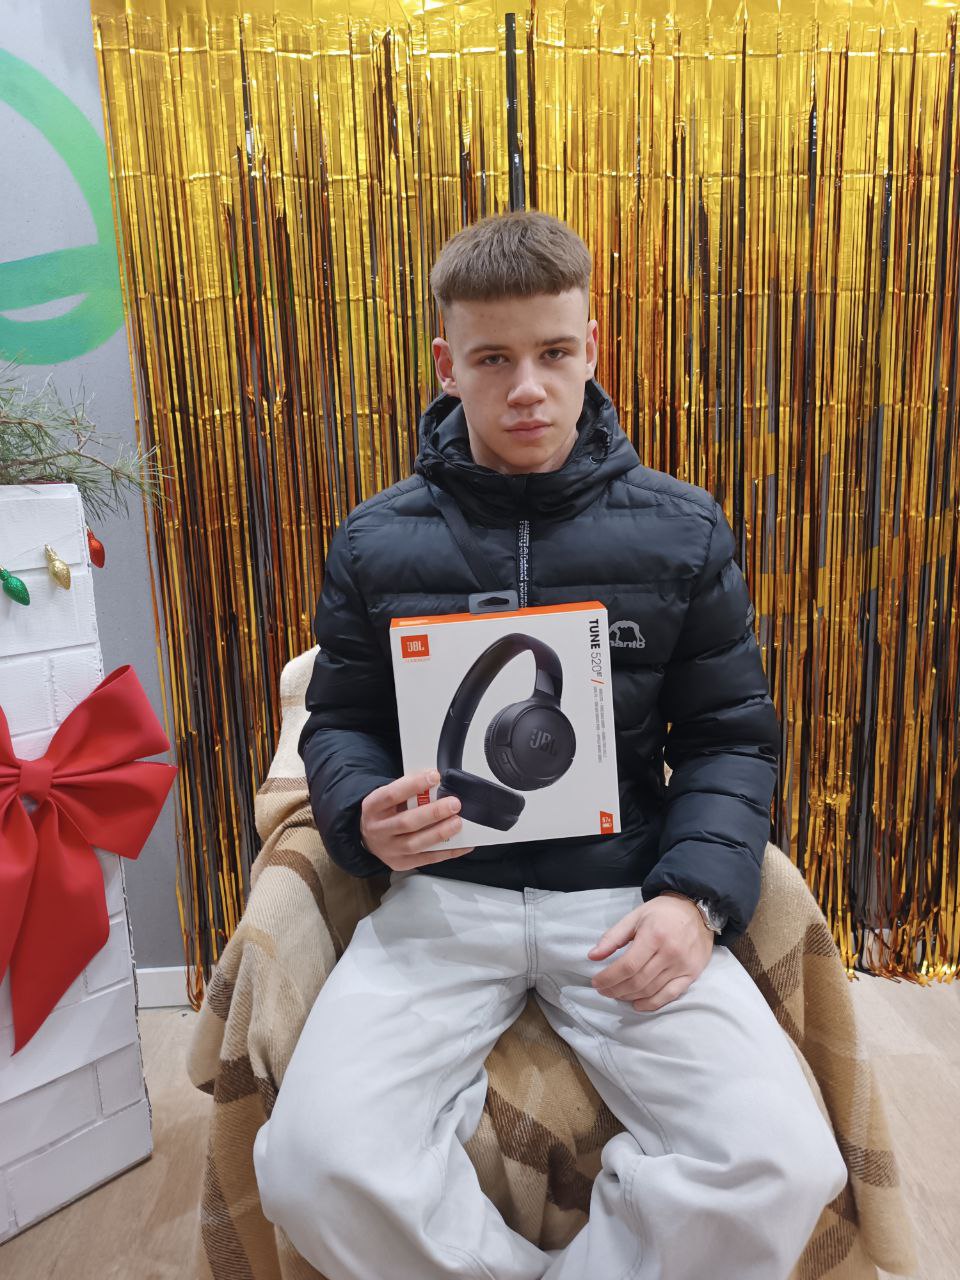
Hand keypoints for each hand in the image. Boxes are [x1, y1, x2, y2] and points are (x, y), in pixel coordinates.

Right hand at [360, 769, 475, 870]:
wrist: (369, 838)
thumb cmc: (384, 813)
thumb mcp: (387, 798)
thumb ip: (407, 790)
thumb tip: (436, 782)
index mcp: (373, 807)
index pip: (391, 794)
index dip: (413, 785)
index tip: (434, 777)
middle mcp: (378, 830)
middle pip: (406, 822)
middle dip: (433, 813)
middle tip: (454, 804)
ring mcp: (389, 849)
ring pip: (416, 843)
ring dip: (439, 833)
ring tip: (457, 823)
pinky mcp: (401, 863)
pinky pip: (427, 859)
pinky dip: (447, 852)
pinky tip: (462, 845)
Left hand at [587, 892, 714, 1011]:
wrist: (697, 910)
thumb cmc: (663, 912)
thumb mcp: (635, 916)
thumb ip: (613, 937)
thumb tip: (592, 956)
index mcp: (654, 936)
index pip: (627, 966)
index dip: (609, 978)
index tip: (596, 982)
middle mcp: (670, 953)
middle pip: (638, 981)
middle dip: (616, 989)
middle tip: (603, 990)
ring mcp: (682, 966)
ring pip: (651, 990)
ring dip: (629, 997)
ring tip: (616, 994)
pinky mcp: (692, 975)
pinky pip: (670, 996)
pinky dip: (652, 1004)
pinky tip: (637, 1004)